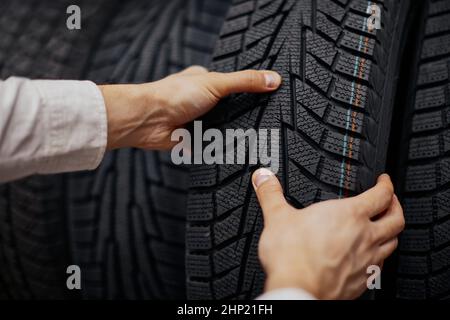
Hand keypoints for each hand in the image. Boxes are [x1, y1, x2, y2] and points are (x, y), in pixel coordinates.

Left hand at [99, 66, 281, 149]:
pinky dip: (223, 148)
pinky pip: (214, 146)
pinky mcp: (194, 140)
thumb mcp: (216, 83)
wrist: (148, 121)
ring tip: (257, 138)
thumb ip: (245, 82)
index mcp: (206, 81)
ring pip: (224, 128)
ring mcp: (198, 121)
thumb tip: (274, 79)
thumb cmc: (173, 96)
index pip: (235, 86)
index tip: (272, 97)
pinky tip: (237, 151)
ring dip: (233, 133)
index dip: (251, 91)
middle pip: (231, 109)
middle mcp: (202, 101)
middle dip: (244, 116)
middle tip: (267, 122)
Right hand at [252, 169, 404, 299]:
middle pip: (396, 218)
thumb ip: (270, 193)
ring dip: (391, 232)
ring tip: (384, 227)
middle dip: (396, 206)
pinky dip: (380, 256)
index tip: (383, 181)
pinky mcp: (363, 281)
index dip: (386, 184)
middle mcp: (364, 236)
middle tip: (390, 201)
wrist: (297, 289)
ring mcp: (367, 260)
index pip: (381, 195)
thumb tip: (263, 177)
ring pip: (393, 242)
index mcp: (349, 215)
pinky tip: (369, 257)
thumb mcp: (277, 216)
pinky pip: (381, 266)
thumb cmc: (292, 256)